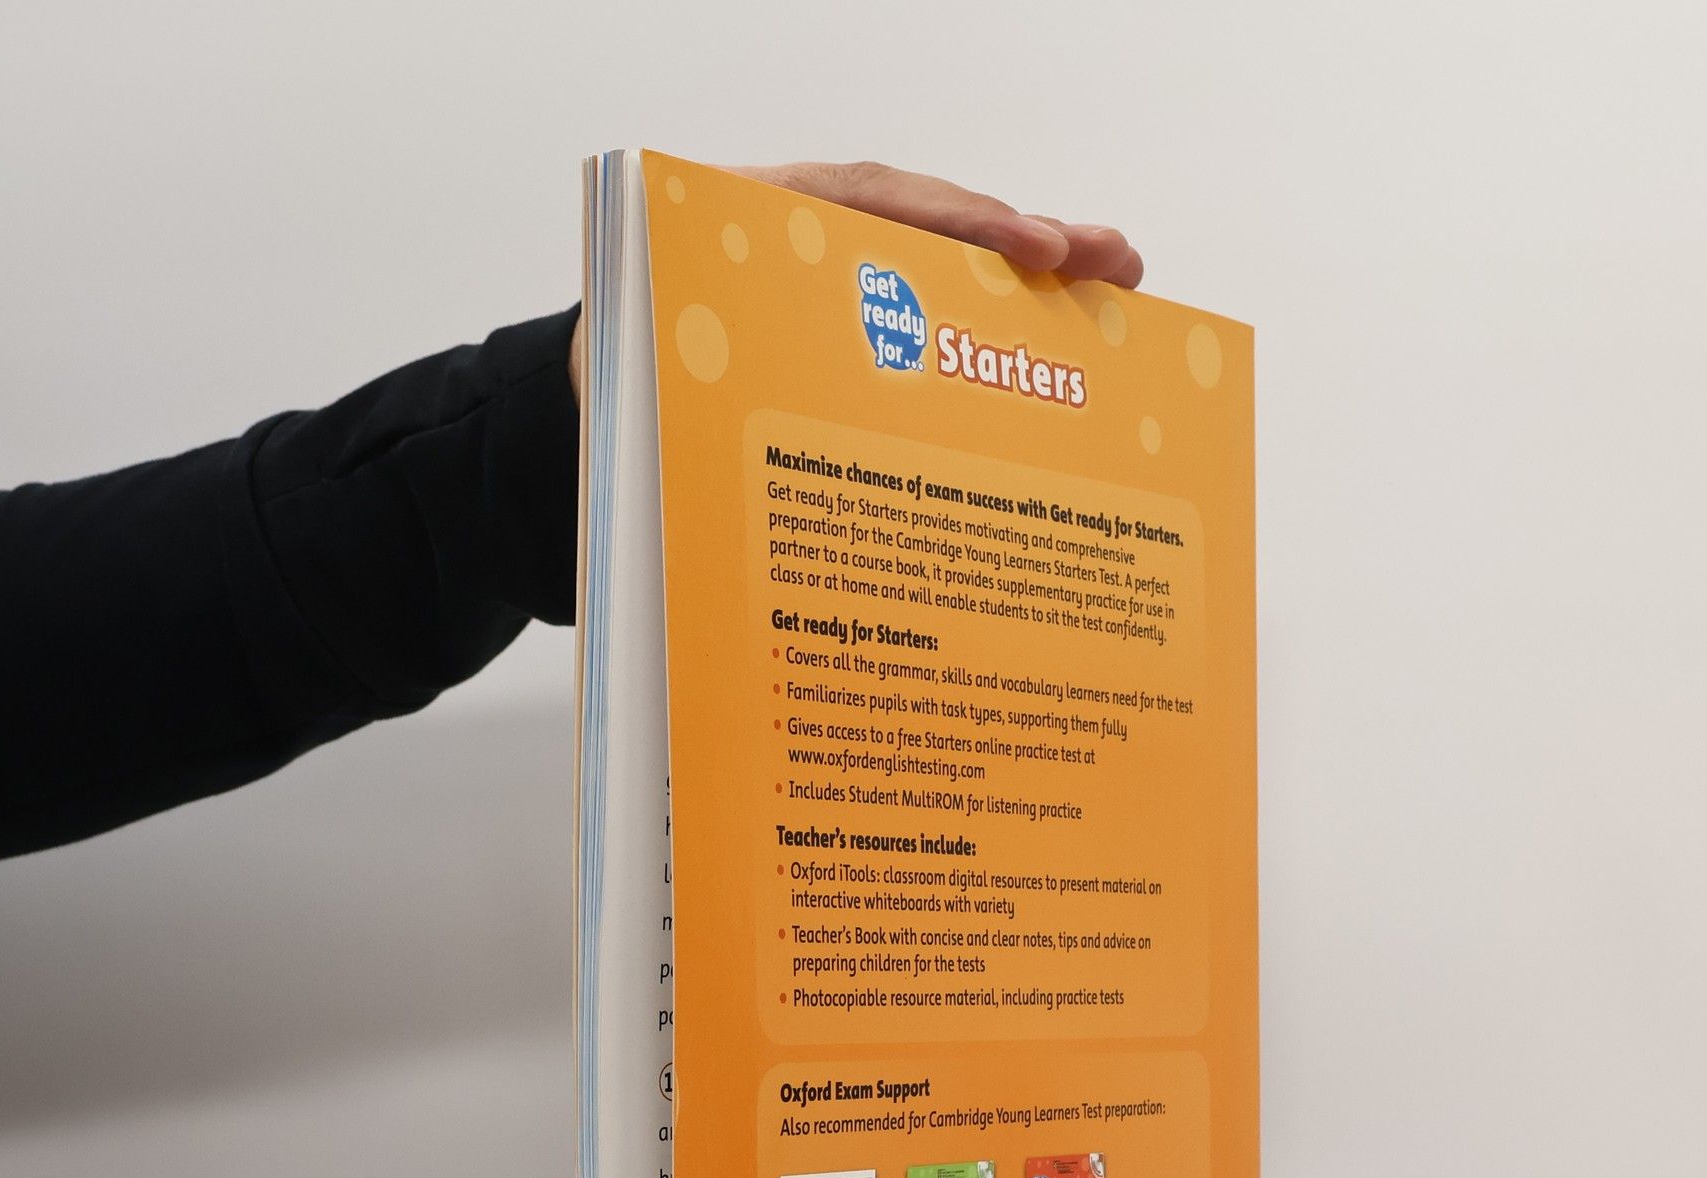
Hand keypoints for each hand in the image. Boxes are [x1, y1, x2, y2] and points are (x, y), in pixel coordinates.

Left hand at [570, 160, 1142, 396]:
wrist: (592, 399)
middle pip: (929, 227)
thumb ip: (707, 381)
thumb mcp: (648, 374)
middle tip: (1110, 261)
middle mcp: (806, 247)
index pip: (867, 206)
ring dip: (1031, 279)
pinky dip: (997, 328)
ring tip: (1115, 282)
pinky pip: (933, 321)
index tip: (1032, 252)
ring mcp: (839, 290)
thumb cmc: (626, 388)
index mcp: (750, 237)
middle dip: (1026, 242)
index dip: (956, 226)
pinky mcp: (856, 336)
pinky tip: (1059, 344)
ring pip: (943, 273)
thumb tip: (750, 443)